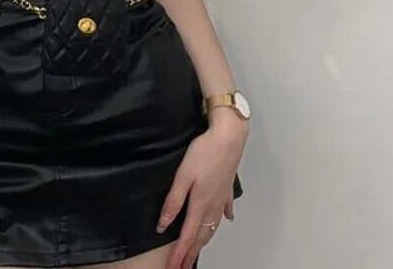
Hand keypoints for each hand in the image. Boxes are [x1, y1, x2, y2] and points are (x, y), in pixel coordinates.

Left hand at [157, 121, 246, 268]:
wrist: (229, 137)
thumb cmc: (205, 152)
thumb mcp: (183, 175)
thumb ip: (173, 201)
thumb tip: (163, 225)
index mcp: (200, 203)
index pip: (187, 236)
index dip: (179, 254)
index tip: (173, 268)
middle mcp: (212, 204)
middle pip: (202, 235)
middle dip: (192, 253)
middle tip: (184, 266)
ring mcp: (222, 196)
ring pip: (213, 224)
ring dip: (205, 240)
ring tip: (199, 250)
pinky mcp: (228, 186)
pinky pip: (225, 208)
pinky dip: (223, 218)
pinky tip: (226, 220)